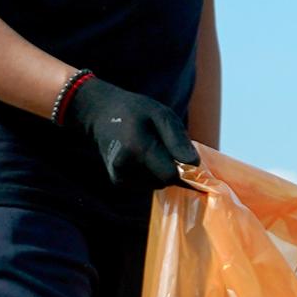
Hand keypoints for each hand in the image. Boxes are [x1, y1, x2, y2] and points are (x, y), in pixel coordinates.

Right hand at [61, 76, 195, 191]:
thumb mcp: (162, 115)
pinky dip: (151, 173)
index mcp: (136, 148)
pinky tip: (143, 156)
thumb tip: (194, 165)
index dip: (183, 167)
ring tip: (151, 148)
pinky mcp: (118, 181)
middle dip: (172, 167)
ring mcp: (119, 176)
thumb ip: (178, 140)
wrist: (101, 114)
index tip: (182, 153)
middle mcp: (124, 166)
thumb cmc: (137, 112)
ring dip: (161, 170)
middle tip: (163, 145)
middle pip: (165, 181)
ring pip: (157, 184)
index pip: (170, 175)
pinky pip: (148, 184)